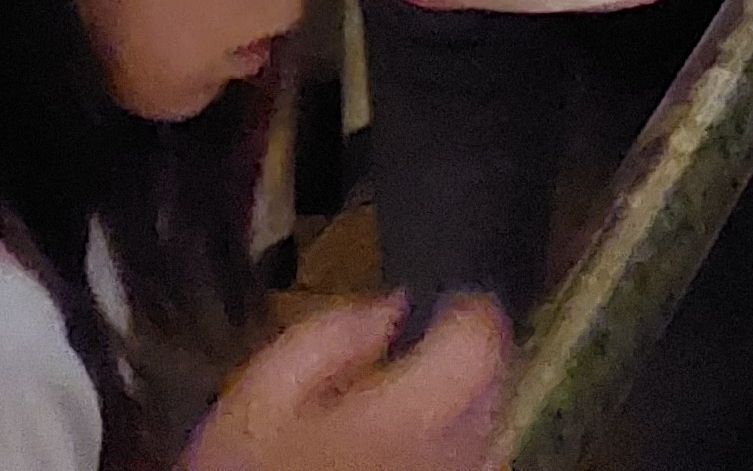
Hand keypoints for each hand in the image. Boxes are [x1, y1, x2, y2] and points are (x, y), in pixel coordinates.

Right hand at [184, 297, 506, 470]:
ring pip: (486, 432)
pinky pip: (468, 467)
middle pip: (493, 385)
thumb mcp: (259, 397)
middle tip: (421, 348)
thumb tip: (393, 305)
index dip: (469, 306)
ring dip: (460, 407)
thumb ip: (330, 336)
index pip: (481, 339)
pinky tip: (397, 452)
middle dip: (465, 356)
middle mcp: (444, 456)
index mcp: (406, 413)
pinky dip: (447, 450)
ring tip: (408, 403)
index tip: (446, 298)